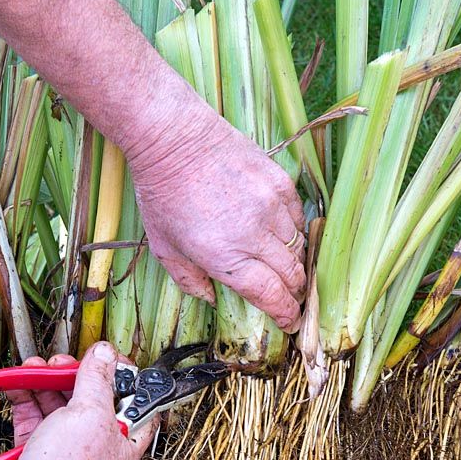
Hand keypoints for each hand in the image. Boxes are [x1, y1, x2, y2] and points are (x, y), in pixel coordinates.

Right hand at [0, 342, 156, 459]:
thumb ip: (98, 378)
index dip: (126, 380)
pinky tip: (21, 381)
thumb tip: (105, 354)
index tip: (113, 360)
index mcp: (124, 442)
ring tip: (39, 368)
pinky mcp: (35, 449)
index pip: (134, 405)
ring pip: (60, 403)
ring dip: (48, 381)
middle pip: (92, 399)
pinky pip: (33, 414)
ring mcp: (64, 448)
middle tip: (65, 363)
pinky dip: (27, 394)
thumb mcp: (91, 413)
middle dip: (77, 375)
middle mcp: (97, 446)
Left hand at [128, 107, 305, 333]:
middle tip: (289, 297)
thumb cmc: (162, 194)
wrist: (173, 137)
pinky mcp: (280, 182)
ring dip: (295, 262)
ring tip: (284, 266)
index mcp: (225, 258)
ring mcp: (271, 206)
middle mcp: (254, 235)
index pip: (271, 295)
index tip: (290, 322)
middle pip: (293, 275)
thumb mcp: (164, 247)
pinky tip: (279, 233)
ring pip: (299, 246)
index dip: (286, 313)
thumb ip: (190, 281)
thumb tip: (214, 300)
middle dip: (294, 292)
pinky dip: (293, 230)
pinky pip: (298, 216)